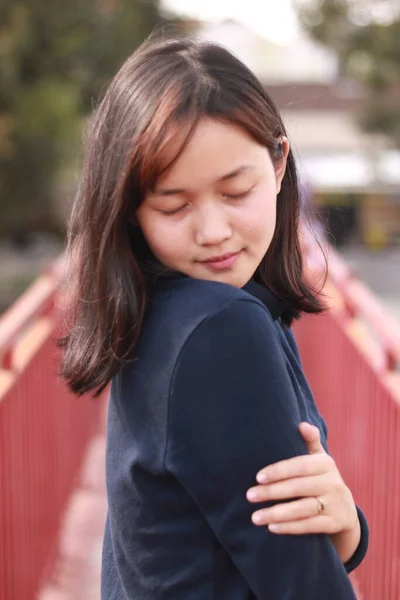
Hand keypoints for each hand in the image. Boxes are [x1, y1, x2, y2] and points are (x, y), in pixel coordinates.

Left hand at [246, 422, 358, 536]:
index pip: (299, 466)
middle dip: (272, 492)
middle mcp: (332, 483)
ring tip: (255, 517)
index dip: (279, 471)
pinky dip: (291, 527)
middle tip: (249, 496)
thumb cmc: (321, 477)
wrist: (345, 508)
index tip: (258, 477)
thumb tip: (301, 425)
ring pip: (303, 509)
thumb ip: (310, 441)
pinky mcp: (334, 523)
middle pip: (298, 487)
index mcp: (325, 464)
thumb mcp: (319, 459)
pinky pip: (310, 526)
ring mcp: (335, 504)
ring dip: (277, 514)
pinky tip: (272, 528)